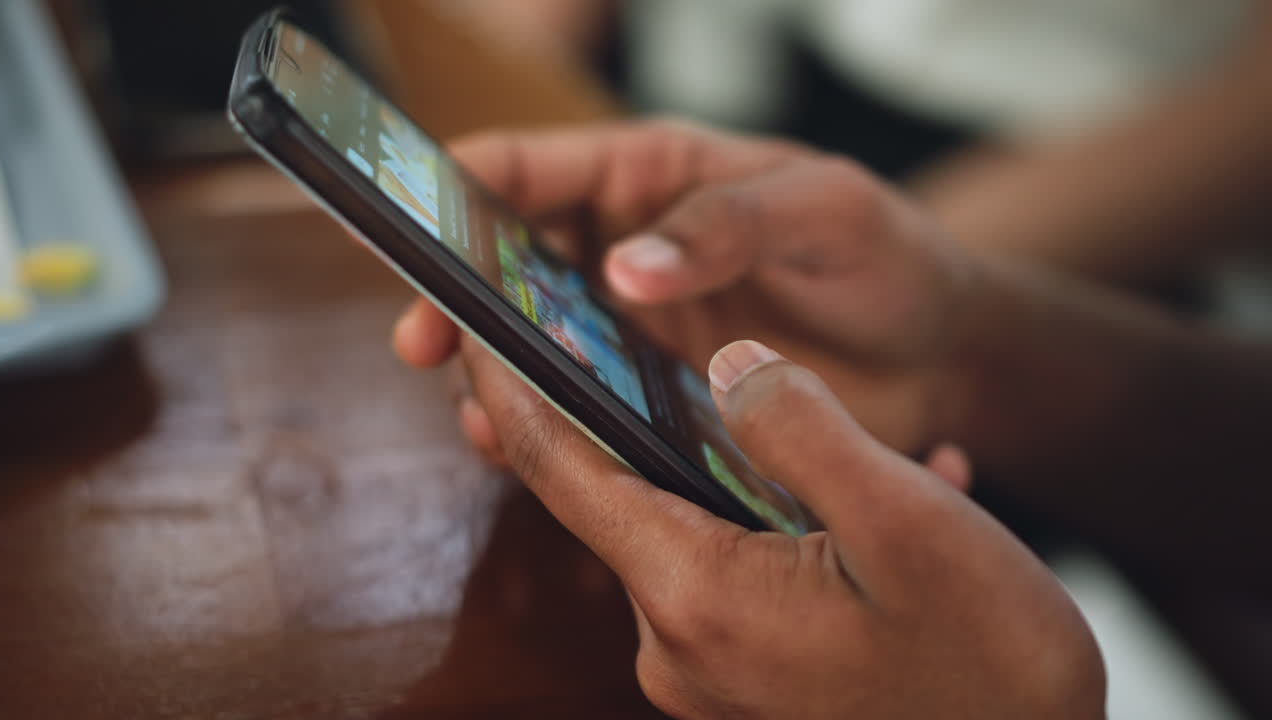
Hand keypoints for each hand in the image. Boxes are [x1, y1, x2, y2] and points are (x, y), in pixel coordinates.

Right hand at [394, 120, 978, 455]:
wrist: (943, 353)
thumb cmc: (889, 256)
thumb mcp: (824, 211)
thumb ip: (727, 225)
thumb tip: (622, 267)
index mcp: (655, 177)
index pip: (533, 168)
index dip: (460, 188)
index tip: (413, 226)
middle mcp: (629, 250)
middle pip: (509, 264)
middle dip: (456, 300)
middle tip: (422, 344)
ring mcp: (637, 329)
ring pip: (534, 345)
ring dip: (496, 376)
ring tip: (479, 415)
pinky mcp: (658, 395)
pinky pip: (582, 408)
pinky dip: (550, 429)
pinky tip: (533, 452)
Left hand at [457, 336, 1105, 718]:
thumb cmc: (987, 671)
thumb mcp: (905, 524)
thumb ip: (801, 429)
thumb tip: (729, 365)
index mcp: (696, 593)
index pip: (560, 463)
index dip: (509, 381)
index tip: (471, 316)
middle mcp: (679, 641)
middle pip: (633, 492)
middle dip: (678, 420)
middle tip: (730, 363)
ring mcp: (711, 670)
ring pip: (705, 528)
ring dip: (771, 480)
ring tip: (876, 463)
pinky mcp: (747, 681)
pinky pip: (745, 575)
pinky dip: (795, 531)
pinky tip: (883, 516)